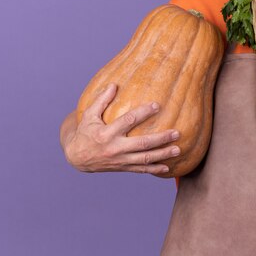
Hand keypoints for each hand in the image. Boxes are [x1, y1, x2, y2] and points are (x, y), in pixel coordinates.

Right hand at [62, 83, 180, 174]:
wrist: (76, 158)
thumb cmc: (85, 132)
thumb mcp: (89, 115)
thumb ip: (101, 100)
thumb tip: (114, 84)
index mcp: (107, 133)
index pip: (128, 121)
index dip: (143, 113)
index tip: (157, 105)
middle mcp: (114, 148)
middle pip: (142, 144)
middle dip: (160, 139)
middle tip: (176, 133)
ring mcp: (119, 160)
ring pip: (144, 159)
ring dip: (162, 155)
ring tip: (178, 149)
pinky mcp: (122, 168)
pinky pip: (140, 170)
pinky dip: (154, 169)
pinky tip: (167, 167)